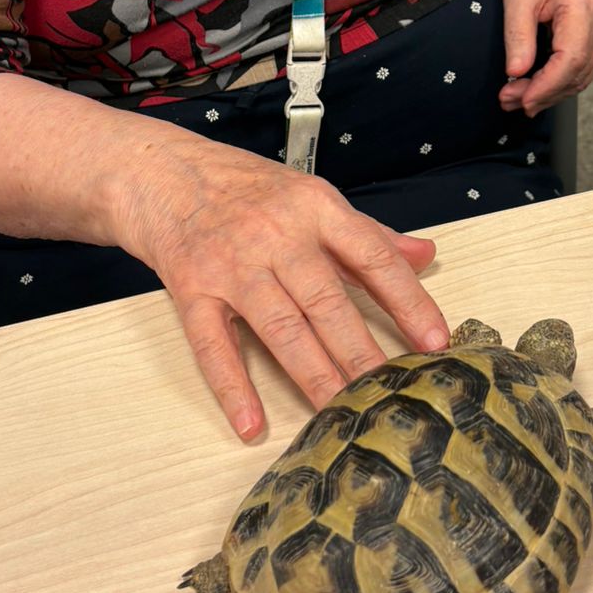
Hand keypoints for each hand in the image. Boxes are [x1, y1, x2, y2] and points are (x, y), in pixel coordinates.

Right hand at [120, 133, 449, 442]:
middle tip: (391, 392)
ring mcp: (231, 264)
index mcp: (314, 207)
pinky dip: (232, 386)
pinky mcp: (191, 289)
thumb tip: (425, 255)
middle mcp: (275, 235)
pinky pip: (213, 344)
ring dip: (313, 374)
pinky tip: (251, 422)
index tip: (435, 340)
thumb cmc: (240, 186)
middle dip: (362, 352)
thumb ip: (367, 233)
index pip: (373, 256)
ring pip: (281, 328)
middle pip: (327, 301)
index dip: (409, 300)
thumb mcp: (309, 196)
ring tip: (341, 412)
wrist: (157, 171)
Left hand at [499, 0, 592, 114]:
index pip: (572, 60)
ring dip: (551, 91)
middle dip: (544, 93)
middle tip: (510, 101)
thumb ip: (518, 36)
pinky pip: (583, 64)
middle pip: (579, 72)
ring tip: (518, 97)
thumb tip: (517, 73)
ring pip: (583, 73)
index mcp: (584, 5)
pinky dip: (559, 79)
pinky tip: (536, 85)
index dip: (547, 86)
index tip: (522, 100)